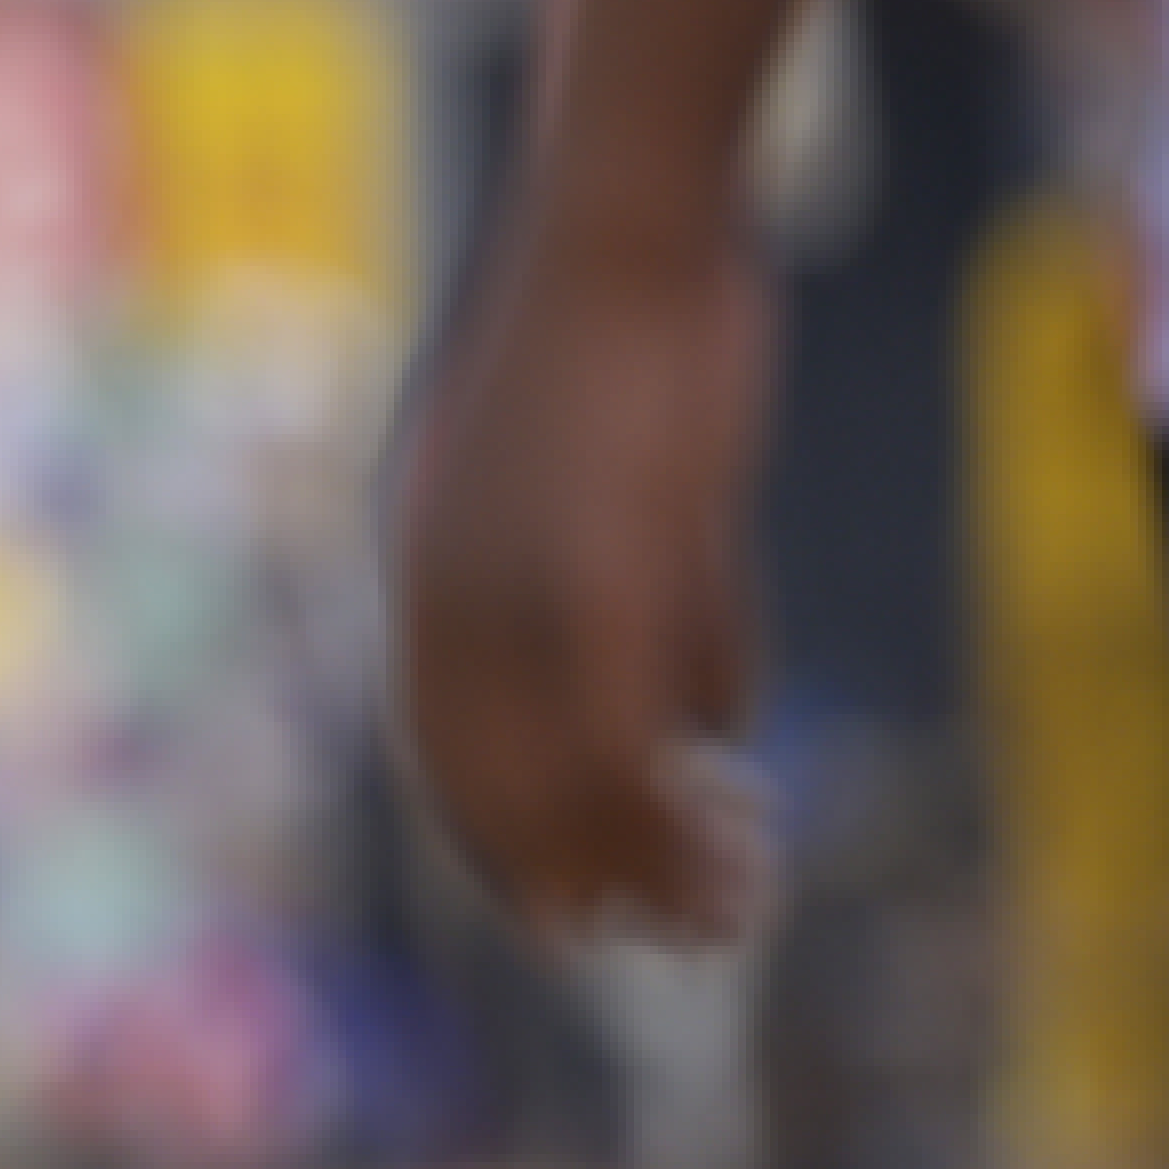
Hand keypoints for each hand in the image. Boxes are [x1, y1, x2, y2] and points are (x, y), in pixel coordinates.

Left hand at [393, 193, 777, 944]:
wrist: (627, 228)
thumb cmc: (633, 341)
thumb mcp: (626, 489)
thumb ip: (656, 603)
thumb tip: (712, 717)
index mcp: (432, 567)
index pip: (442, 745)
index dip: (495, 836)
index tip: (546, 904)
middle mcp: (456, 589)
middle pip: (499, 779)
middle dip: (564, 873)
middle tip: (622, 939)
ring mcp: (528, 583)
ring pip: (577, 770)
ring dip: (646, 853)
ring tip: (715, 915)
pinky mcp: (611, 567)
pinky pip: (636, 722)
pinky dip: (681, 792)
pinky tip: (736, 823)